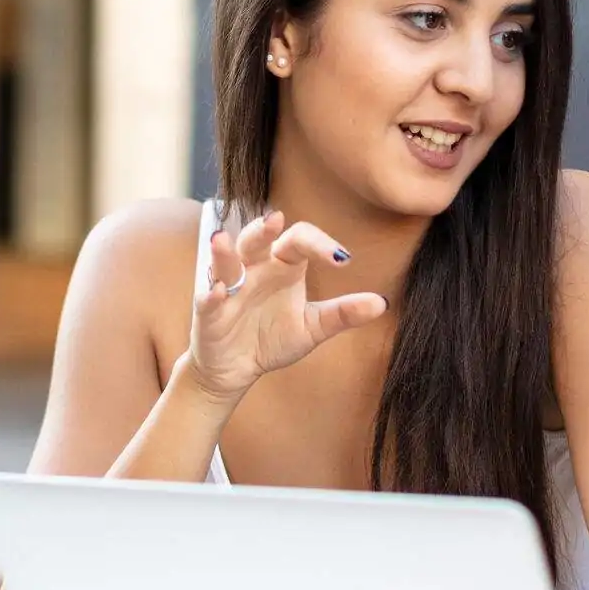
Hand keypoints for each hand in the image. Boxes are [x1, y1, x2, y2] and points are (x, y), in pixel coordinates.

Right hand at [188, 208, 387, 402]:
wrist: (238, 370)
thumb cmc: (272, 338)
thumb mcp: (312, 327)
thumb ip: (342, 313)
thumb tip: (381, 303)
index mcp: (282, 267)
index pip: (299, 241)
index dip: (320, 244)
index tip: (343, 259)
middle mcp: (254, 269)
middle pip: (256, 239)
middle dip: (262, 229)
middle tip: (276, 219)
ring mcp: (229, 288)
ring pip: (225, 262)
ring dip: (224, 252)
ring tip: (223, 239)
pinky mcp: (209, 313)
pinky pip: (207, 299)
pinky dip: (211, 295)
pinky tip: (219, 292)